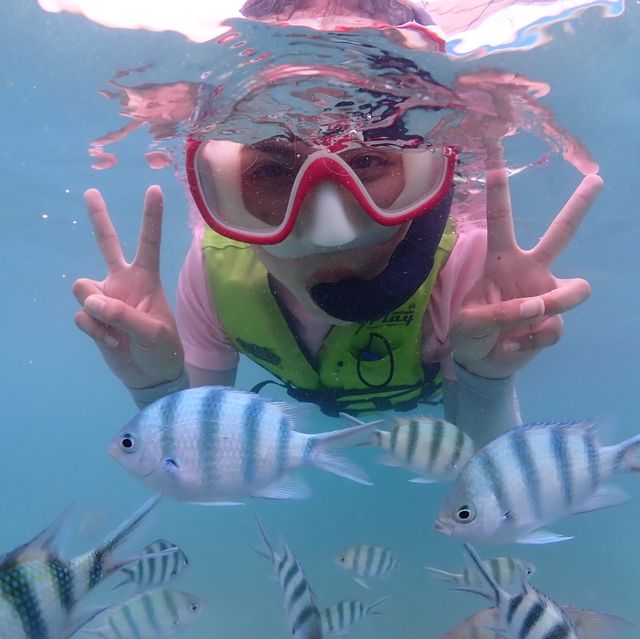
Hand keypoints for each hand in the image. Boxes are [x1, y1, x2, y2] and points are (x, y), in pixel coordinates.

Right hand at [73, 186, 183, 388]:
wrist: (150, 374)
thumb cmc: (162, 349)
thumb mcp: (153, 333)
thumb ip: (124, 315)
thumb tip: (91, 300)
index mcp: (147, 279)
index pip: (149, 243)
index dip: (151, 217)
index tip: (154, 189)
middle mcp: (123, 282)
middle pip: (107, 245)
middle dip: (100, 218)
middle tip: (91, 192)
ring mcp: (106, 298)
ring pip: (83, 287)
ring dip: (98, 310)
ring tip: (117, 331)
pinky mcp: (91, 317)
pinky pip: (82, 316)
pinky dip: (96, 332)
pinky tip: (112, 342)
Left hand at [449, 157, 602, 378]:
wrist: (483, 363)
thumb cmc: (470, 334)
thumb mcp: (469, 323)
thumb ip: (499, 313)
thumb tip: (537, 305)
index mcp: (500, 260)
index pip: (500, 220)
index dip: (498, 191)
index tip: (496, 158)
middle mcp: (529, 270)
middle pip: (560, 234)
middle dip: (578, 207)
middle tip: (596, 179)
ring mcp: (546, 294)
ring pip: (577, 289)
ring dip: (556, 304)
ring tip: (530, 317)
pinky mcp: (554, 320)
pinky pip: (556, 325)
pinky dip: (534, 339)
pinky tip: (515, 344)